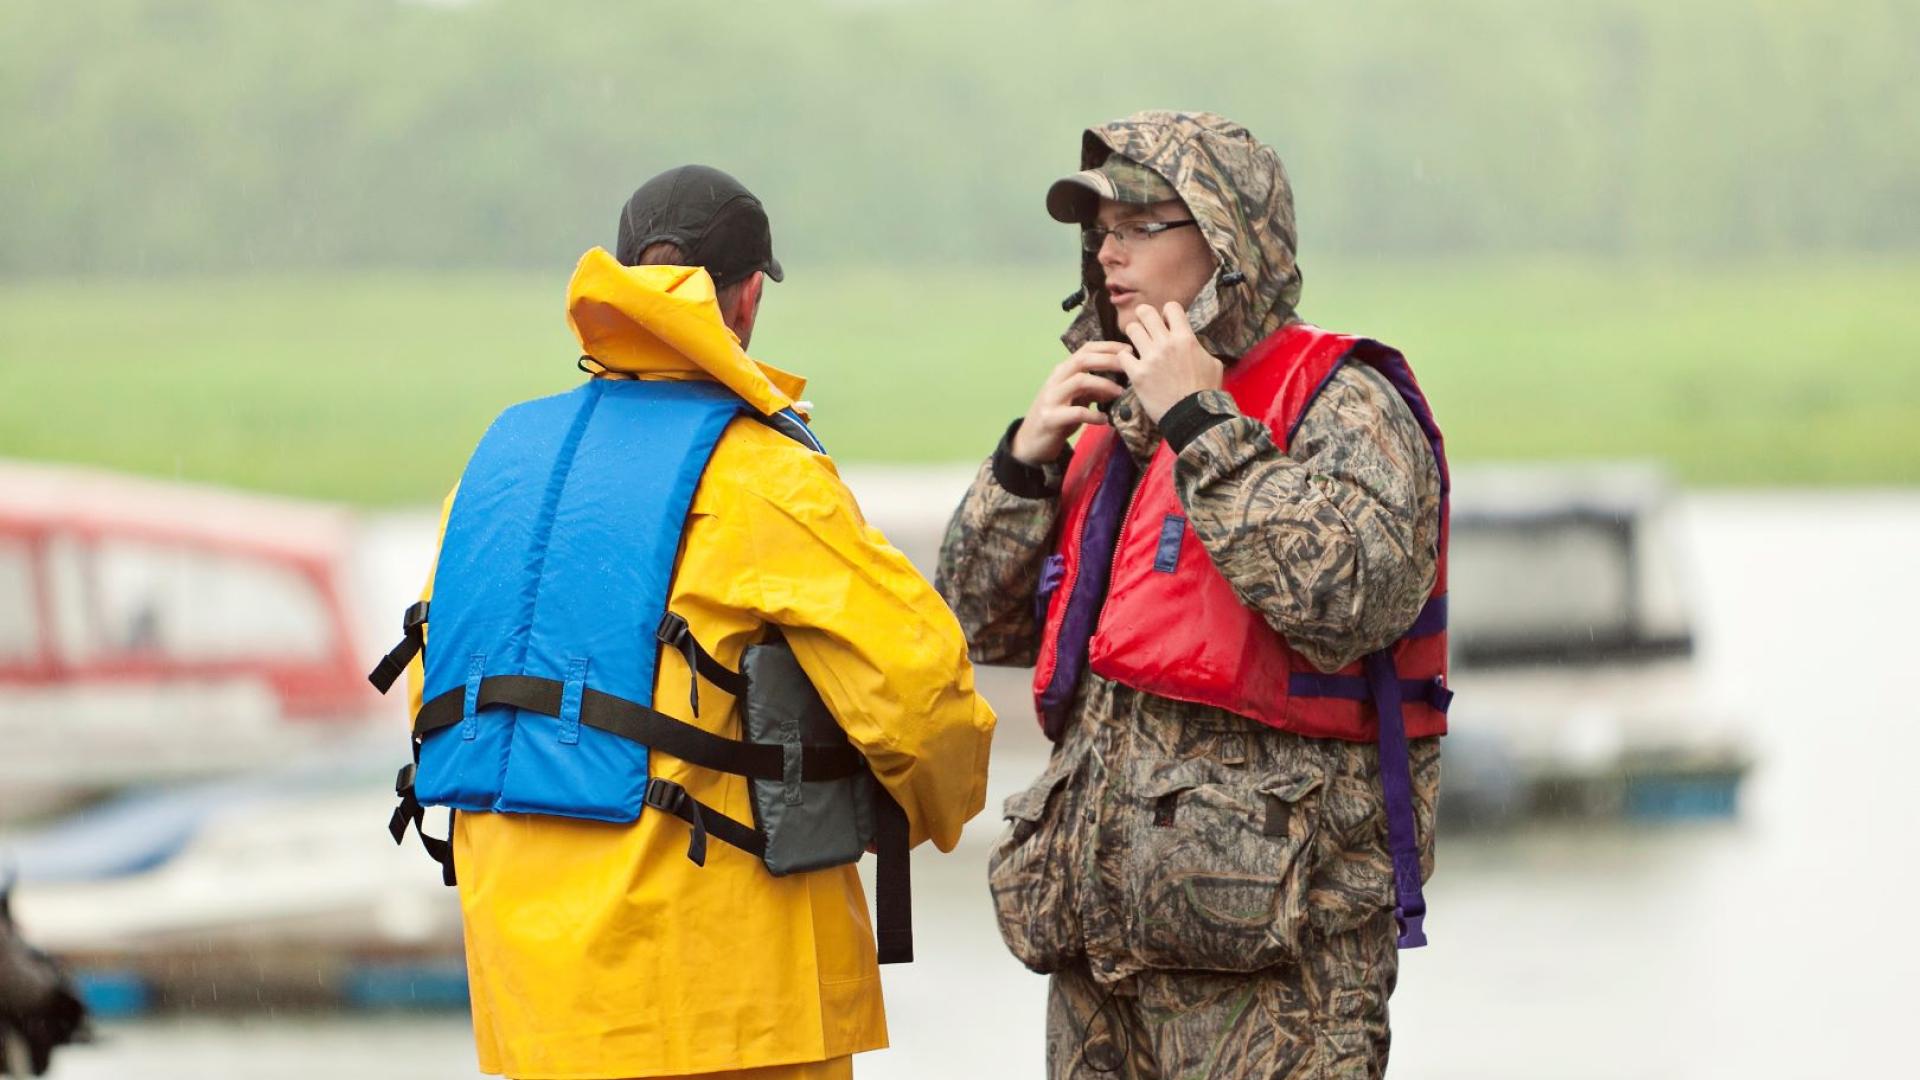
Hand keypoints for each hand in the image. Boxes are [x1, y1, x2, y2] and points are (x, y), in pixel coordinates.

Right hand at [1009, 342, 1131, 464]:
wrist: (1030, 442)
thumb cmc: (1056, 417)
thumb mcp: (1075, 400)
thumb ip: (1092, 391)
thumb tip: (1116, 386)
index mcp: (1062, 372)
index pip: (1085, 350)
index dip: (1108, 347)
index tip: (1128, 350)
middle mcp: (1056, 380)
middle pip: (1083, 360)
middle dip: (1108, 360)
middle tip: (1128, 366)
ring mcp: (1052, 398)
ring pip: (1079, 381)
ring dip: (1103, 385)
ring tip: (1120, 393)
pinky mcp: (1051, 418)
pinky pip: (1076, 412)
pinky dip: (1094, 415)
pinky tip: (1104, 420)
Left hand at [1119, 302, 1222, 422]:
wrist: (1193, 417)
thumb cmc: (1206, 392)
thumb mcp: (1214, 364)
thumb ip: (1201, 350)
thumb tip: (1195, 345)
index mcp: (1185, 338)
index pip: (1171, 307)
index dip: (1168, 313)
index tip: (1167, 323)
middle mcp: (1166, 344)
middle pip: (1146, 312)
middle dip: (1145, 317)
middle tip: (1146, 327)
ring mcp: (1150, 358)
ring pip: (1132, 329)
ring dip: (1134, 335)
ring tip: (1138, 344)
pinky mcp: (1137, 374)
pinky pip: (1122, 356)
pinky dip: (1125, 358)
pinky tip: (1131, 364)